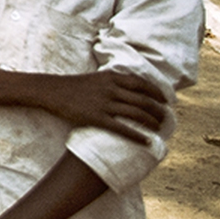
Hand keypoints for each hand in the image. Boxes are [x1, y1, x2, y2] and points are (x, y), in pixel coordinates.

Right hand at [34, 70, 169, 139]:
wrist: (53, 91)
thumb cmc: (75, 86)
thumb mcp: (97, 78)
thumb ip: (115, 82)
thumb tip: (133, 90)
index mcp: (112, 77)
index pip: (143, 84)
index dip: (158, 93)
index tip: (166, 101)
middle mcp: (111, 89)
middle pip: (144, 100)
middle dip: (158, 110)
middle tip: (165, 118)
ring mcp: (104, 103)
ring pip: (137, 114)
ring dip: (152, 122)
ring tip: (159, 128)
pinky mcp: (96, 117)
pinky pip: (122, 128)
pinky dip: (137, 135)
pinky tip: (147, 141)